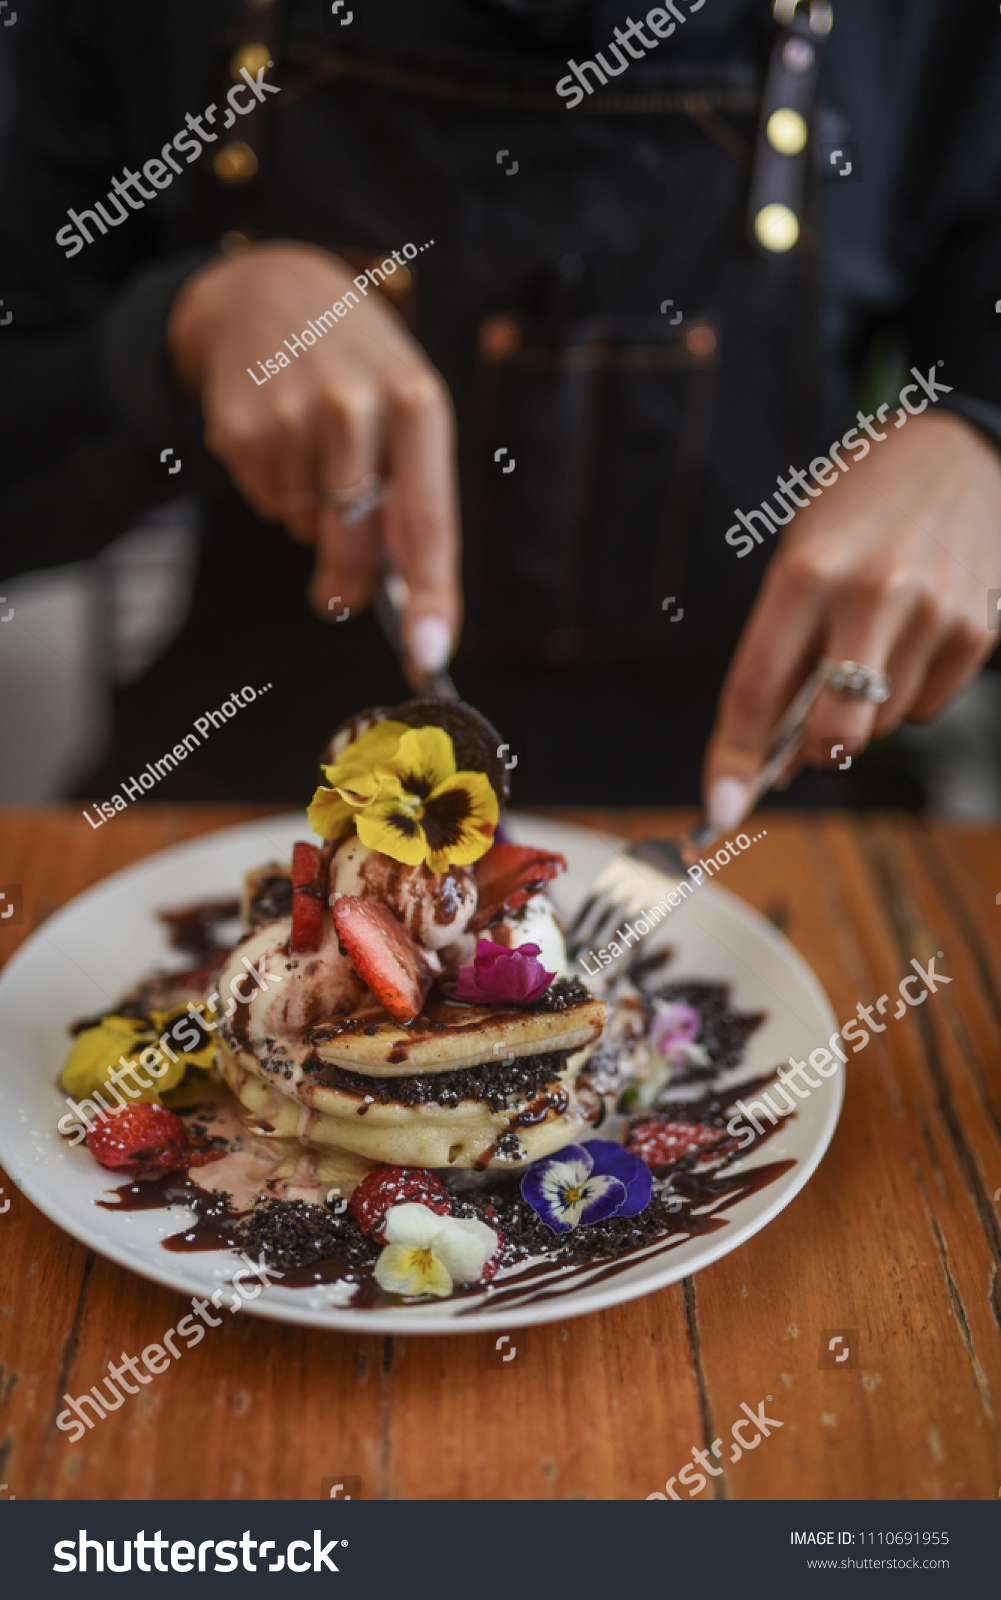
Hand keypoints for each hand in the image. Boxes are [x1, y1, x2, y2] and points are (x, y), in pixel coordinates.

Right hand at [167, 241, 459, 683]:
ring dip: (313, 521)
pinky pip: (268, 506)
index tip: (430, 651)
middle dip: (351, 579)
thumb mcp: (407, 406)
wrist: (272, 289)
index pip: (428, 521)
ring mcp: (289, 416)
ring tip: (316, 459)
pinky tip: (282, 444)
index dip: (432, 595)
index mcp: (416, 403)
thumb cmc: (359, 365)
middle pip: (355, 543)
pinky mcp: (238, 428)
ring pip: (307, 530)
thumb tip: (408, 596)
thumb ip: (413, 495)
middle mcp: (355, 407)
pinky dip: (278, 496)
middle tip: (342, 592)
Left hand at [704, 409, 1000, 825]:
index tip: (722, 806)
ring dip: (863, 713)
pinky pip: (928, 706)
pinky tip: (909, 639)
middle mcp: (870, 594)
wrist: (958, 454)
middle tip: (804, 741)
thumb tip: (769, 751)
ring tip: (868, 646)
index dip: (735, 758)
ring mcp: (933, 613)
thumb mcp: (800, 558)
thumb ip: (782, 650)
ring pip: (882, 725)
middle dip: (813, 752)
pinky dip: (909, 694)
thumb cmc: (860, 510)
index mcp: (805, 573)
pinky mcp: (978, 628)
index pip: (756, 689)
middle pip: (834, 731)